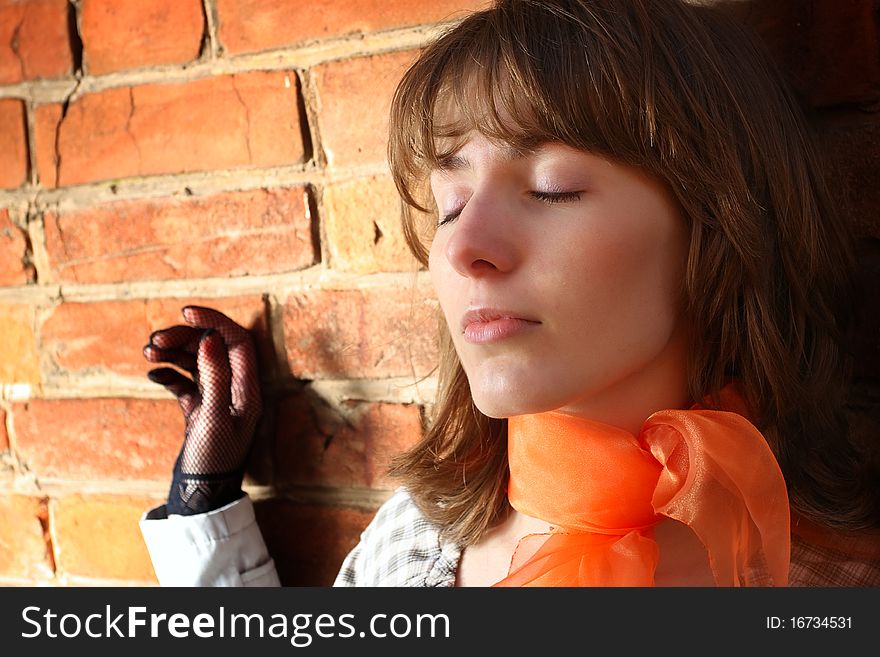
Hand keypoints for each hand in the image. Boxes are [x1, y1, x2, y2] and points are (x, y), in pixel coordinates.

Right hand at [143, 306, 262, 514]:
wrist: (199, 498)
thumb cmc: (212, 462)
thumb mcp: (213, 417)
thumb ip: (214, 376)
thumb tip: (210, 337)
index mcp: (248, 390)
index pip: (237, 341)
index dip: (214, 321)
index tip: (186, 312)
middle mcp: (236, 391)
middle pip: (214, 348)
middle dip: (185, 338)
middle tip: (154, 340)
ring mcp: (217, 400)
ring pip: (197, 362)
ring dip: (173, 352)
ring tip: (148, 352)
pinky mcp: (199, 410)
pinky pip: (185, 381)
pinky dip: (169, 374)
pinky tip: (153, 374)